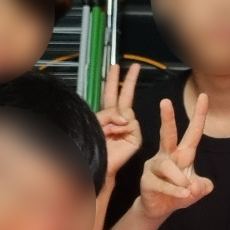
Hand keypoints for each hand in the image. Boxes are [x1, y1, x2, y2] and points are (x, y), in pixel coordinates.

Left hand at [97, 63, 142, 177]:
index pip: (110, 94)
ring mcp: (129, 128)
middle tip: (135, 66)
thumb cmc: (93, 145)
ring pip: (125, 113)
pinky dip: (121, 129)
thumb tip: (125, 119)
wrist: (98, 164)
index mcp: (107, 115)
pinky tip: (115, 136)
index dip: (113, 80)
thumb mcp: (95, 123)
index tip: (115, 66)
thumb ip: (108, 115)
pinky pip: (130, 125)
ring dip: (113, 121)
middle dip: (129, 80)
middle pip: (125, 96)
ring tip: (106, 132)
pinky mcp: (135, 138)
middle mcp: (120, 119)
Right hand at [137, 95, 212, 218]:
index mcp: (182, 153)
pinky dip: (175, 191)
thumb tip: (200, 186)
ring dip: (180, 179)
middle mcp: (167, 155)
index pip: (193, 132)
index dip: (199, 115)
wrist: (158, 209)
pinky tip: (184, 195)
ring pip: (168, 166)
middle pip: (168, 134)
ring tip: (188, 190)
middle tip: (165, 101)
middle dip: (167, 118)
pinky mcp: (146, 180)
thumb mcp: (196, 190)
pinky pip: (163, 185)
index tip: (203, 96)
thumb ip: (202, 187)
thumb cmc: (178, 193)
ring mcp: (154, 167)